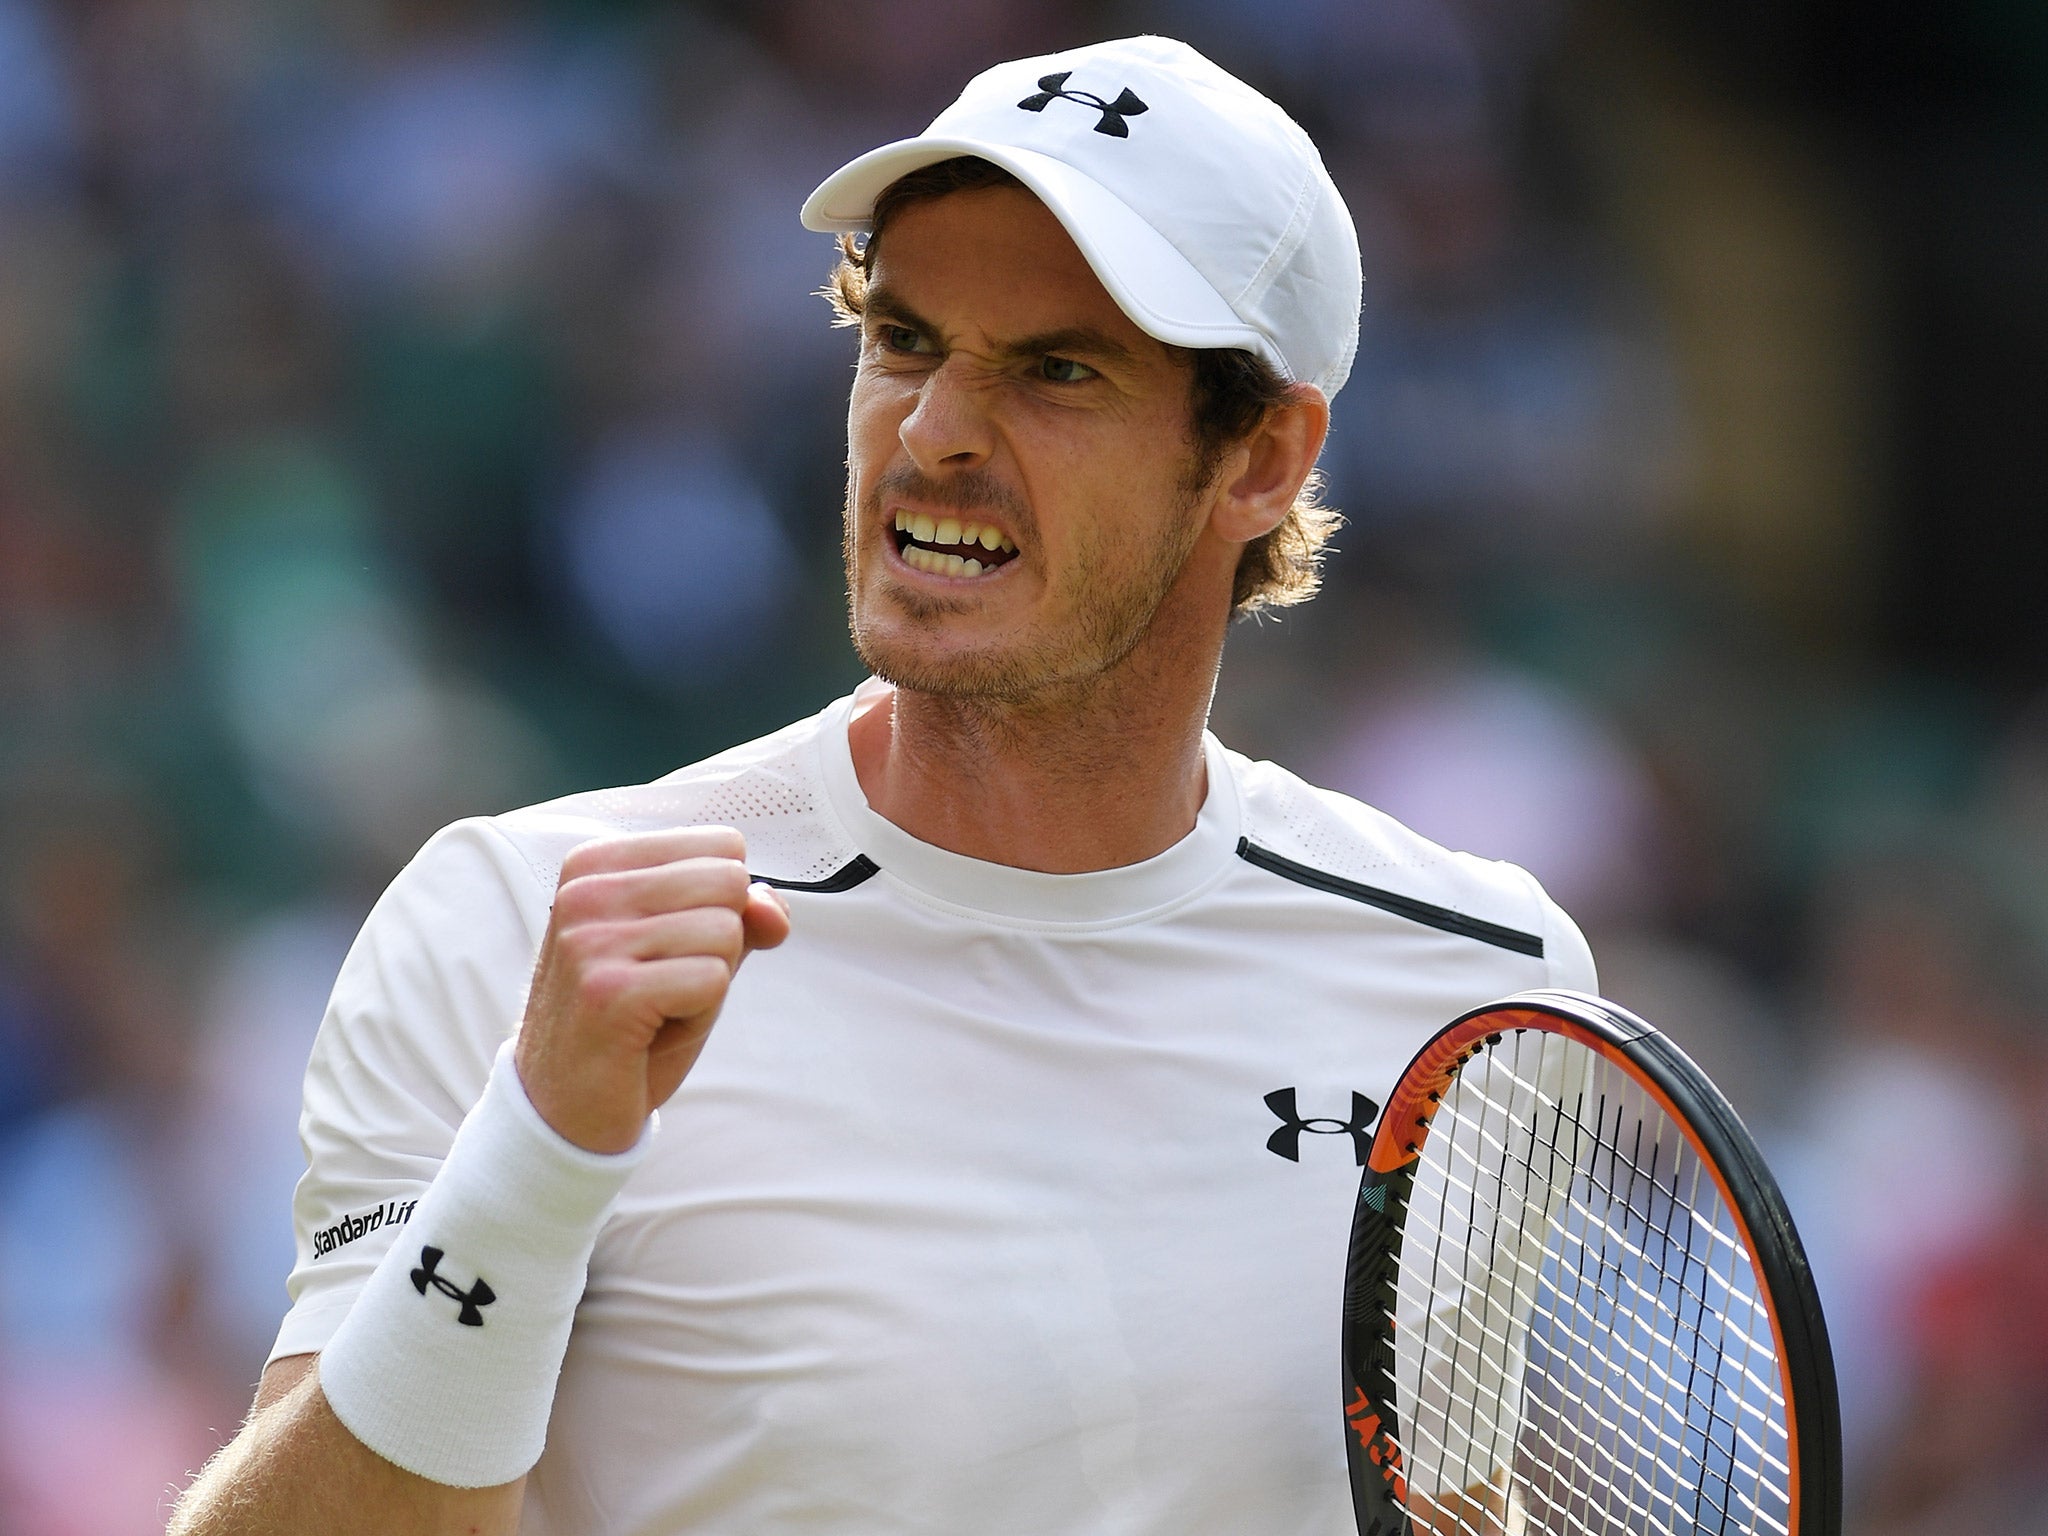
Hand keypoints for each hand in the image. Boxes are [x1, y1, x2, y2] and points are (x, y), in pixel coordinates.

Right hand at [515, 827, 789, 1152]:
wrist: (563, 1108)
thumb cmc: (633, 1023)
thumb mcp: (692, 954)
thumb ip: (741, 915)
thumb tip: (771, 908)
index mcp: (598, 863)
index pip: (724, 847)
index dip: (722, 908)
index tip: (667, 951)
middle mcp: (586, 890)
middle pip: (730, 883)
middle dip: (720, 946)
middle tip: (665, 987)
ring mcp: (591, 939)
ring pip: (727, 932)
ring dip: (709, 984)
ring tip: (656, 1010)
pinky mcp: (608, 992)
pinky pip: (713, 980)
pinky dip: (699, 1014)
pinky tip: (650, 1033)